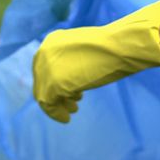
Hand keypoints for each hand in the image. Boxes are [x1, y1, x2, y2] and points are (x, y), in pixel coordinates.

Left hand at [33, 0, 159, 122]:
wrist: (118, 47)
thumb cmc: (109, 47)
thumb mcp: (82, 49)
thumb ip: (69, 60)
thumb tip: (65, 77)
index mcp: (51, 41)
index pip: (44, 67)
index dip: (52, 82)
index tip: (65, 93)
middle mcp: (44, 52)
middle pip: (41, 80)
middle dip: (54, 94)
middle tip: (70, 104)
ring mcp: (47, 68)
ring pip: (43, 93)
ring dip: (57, 103)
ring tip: (74, 108)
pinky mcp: (53, 84)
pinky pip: (48, 103)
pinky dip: (56, 113)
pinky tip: (67, 118)